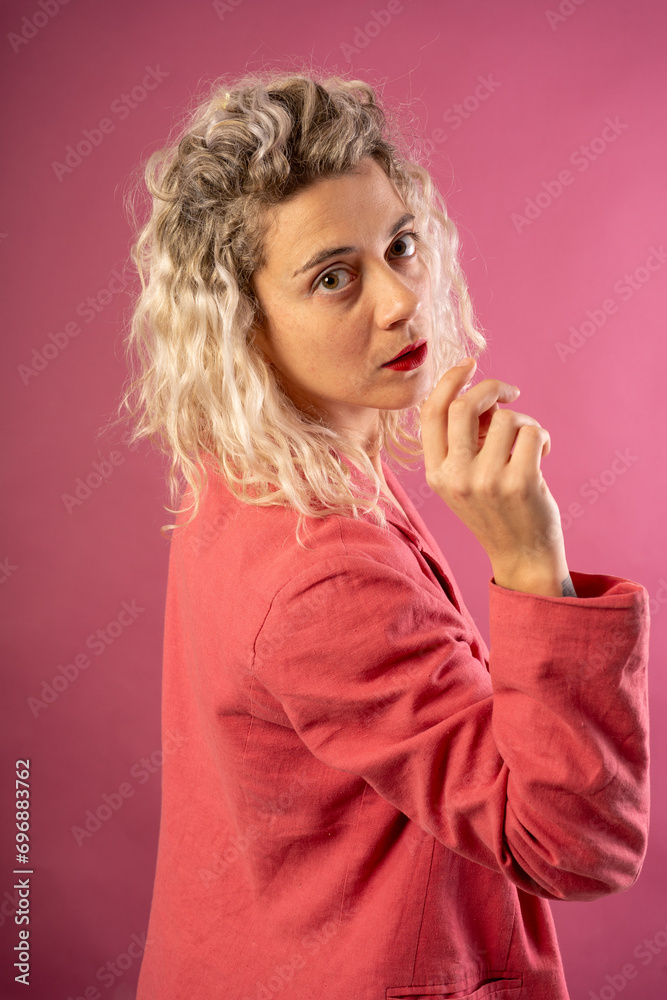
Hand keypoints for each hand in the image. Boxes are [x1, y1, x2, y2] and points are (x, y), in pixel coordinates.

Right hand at [419, 357, 569, 595]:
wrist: (522, 556)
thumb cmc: (496, 510)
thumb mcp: (462, 480)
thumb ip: (461, 442)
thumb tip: (479, 395)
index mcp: (435, 473)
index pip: (431, 413)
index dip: (448, 381)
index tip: (470, 365)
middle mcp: (455, 477)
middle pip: (463, 407)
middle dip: (490, 388)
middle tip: (510, 392)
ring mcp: (486, 481)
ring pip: (505, 419)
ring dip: (524, 422)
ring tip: (530, 443)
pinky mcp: (520, 482)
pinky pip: (533, 432)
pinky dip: (543, 437)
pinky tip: (544, 454)